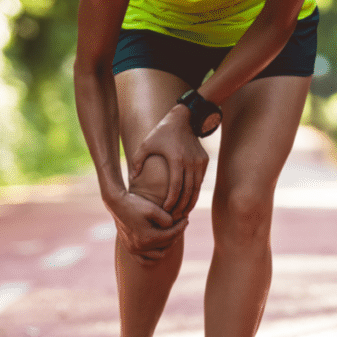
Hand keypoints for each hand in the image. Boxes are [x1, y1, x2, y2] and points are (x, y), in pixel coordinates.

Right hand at [108, 191, 188, 263]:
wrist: (116, 203)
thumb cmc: (135, 204)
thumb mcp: (153, 209)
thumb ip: (166, 219)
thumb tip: (173, 226)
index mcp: (148, 238)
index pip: (171, 235)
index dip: (181, 227)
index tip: (187, 219)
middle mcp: (140, 247)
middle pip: (166, 244)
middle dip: (176, 234)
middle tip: (181, 224)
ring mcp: (134, 249)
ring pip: (158, 256)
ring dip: (167, 246)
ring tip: (171, 235)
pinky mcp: (129, 249)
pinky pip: (144, 260)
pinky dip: (153, 257)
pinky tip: (159, 248)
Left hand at [130, 105, 209, 219]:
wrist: (184, 119)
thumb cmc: (162, 133)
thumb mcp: (146, 144)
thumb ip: (137, 161)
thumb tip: (133, 178)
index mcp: (176, 159)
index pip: (176, 186)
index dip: (172, 200)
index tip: (166, 210)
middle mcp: (190, 162)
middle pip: (188, 191)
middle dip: (182, 206)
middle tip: (175, 217)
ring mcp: (199, 162)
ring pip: (197, 188)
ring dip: (190, 202)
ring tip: (183, 213)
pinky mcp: (204, 161)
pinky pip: (200, 181)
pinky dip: (195, 192)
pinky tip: (188, 200)